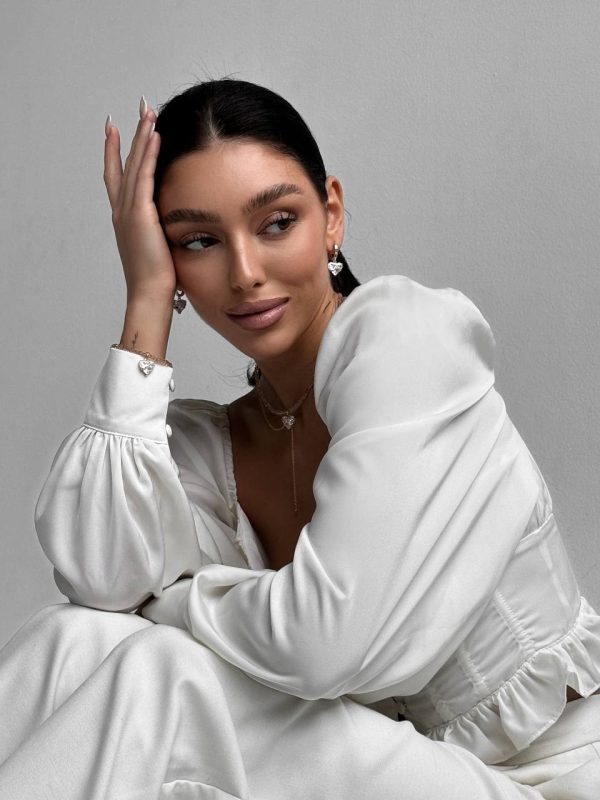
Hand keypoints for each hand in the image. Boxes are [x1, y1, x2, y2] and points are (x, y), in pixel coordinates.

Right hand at [104, 100, 176, 304]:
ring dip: (141, 136)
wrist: (150, 293)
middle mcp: (121, 210)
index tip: (116, 130)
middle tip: (138, 108)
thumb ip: (161, 230)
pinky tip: (155, 135)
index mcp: (124, 219)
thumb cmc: (157, 279)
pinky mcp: (140, 214)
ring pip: (134, 164)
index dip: (115, 152)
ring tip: (147, 111)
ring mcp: (128, 211)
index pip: (118, 177)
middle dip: (131, 134)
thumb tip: (175, 224)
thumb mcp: (158, 247)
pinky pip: (144, 176)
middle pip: (123, 162)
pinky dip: (148, 154)